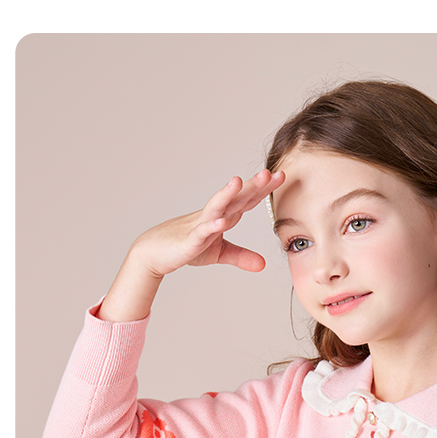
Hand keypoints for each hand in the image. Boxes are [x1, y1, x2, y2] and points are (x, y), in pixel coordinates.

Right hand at [130, 168, 284, 277]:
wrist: (155, 252)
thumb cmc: (186, 247)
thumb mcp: (219, 253)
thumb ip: (241, 256)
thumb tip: (263, 264)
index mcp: (223, 216)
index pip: (246, 200)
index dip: (263, 189)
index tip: (280, 177)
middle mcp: (213, 215)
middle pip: (235, 198)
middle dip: (252, 186)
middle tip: (270, 173)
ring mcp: (200, 226)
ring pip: (216, 207)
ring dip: (227, 194)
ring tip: (239, 182)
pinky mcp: (189, 240)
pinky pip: (202, 231)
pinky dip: (211, 225)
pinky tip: (222, 220)